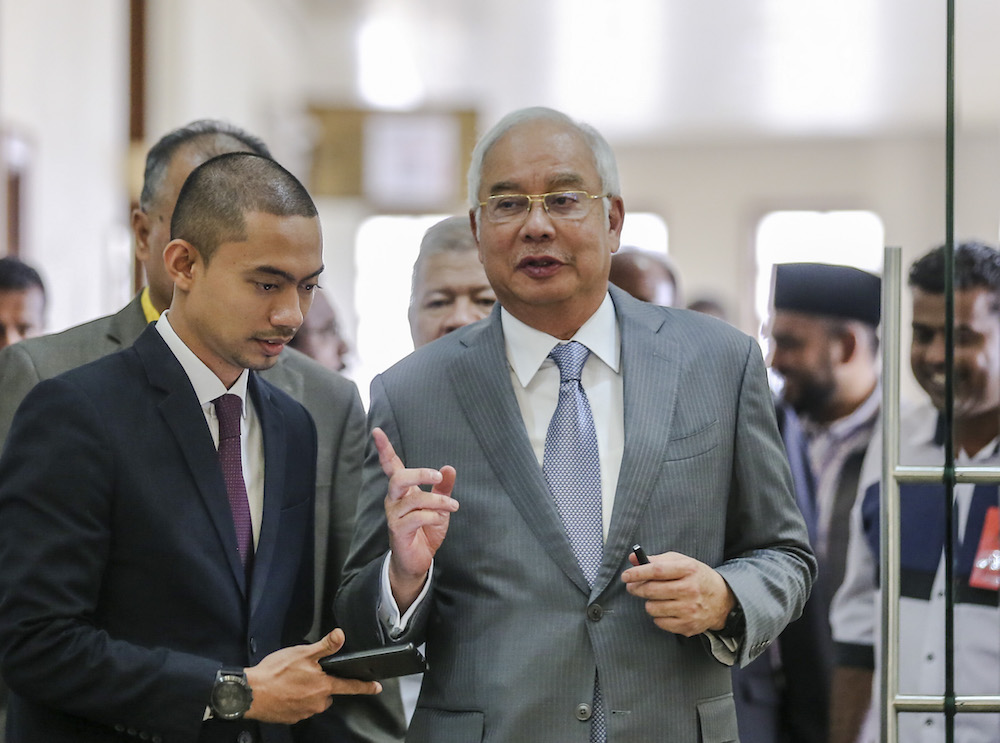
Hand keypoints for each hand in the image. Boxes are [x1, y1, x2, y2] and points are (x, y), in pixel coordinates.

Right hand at [244, 629, 380, 723]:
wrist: (251, 693)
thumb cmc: (275, 673)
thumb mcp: (303, 653)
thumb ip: (325, 646)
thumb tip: (341, 635)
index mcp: (323, 687)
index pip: (350, 686)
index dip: (365, 686)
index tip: (377, 687)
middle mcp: (317, 703)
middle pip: (328, 693)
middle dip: (322, 684)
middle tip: (305, 674)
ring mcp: (304, 712)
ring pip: (313, 701)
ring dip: (306, 692)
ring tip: (291, 681)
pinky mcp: (291, 718)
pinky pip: (299, 708)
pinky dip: (294, 700)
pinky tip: (284, 691)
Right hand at [373, 427, 458, 610]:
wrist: (418, 560)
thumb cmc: (425, 530)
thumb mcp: (439, 506)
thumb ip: (443, 488)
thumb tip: (449, 468)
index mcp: (402, 490)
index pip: (390, 465)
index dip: (384, 448)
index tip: (377, 430)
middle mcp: (394, 500)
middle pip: (398, 477)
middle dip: (420, 473)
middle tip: (438, 477)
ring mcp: (394, 515)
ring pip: (414, 498)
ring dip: (437, 501)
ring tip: (453, 506)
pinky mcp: (398, 530)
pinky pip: (416, 517)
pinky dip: (432, 516)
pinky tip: (438, 520)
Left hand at [621, 551, 734, 636]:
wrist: (722, 600)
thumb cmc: (697, 577)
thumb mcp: (681, 562)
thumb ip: (656, 560)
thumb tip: (633, 559)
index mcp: (688, 569)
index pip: (656, 570)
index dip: (637, 573)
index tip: (626, 576)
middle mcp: (690, 589)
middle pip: (651, 590)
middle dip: (636, 588)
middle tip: (633, 587)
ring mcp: (690, 609)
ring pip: (652, 608)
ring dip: (649, 603)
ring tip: (656, 598)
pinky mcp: (688, 625)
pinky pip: (660, 622)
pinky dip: (658, 616)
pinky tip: (666, 609)